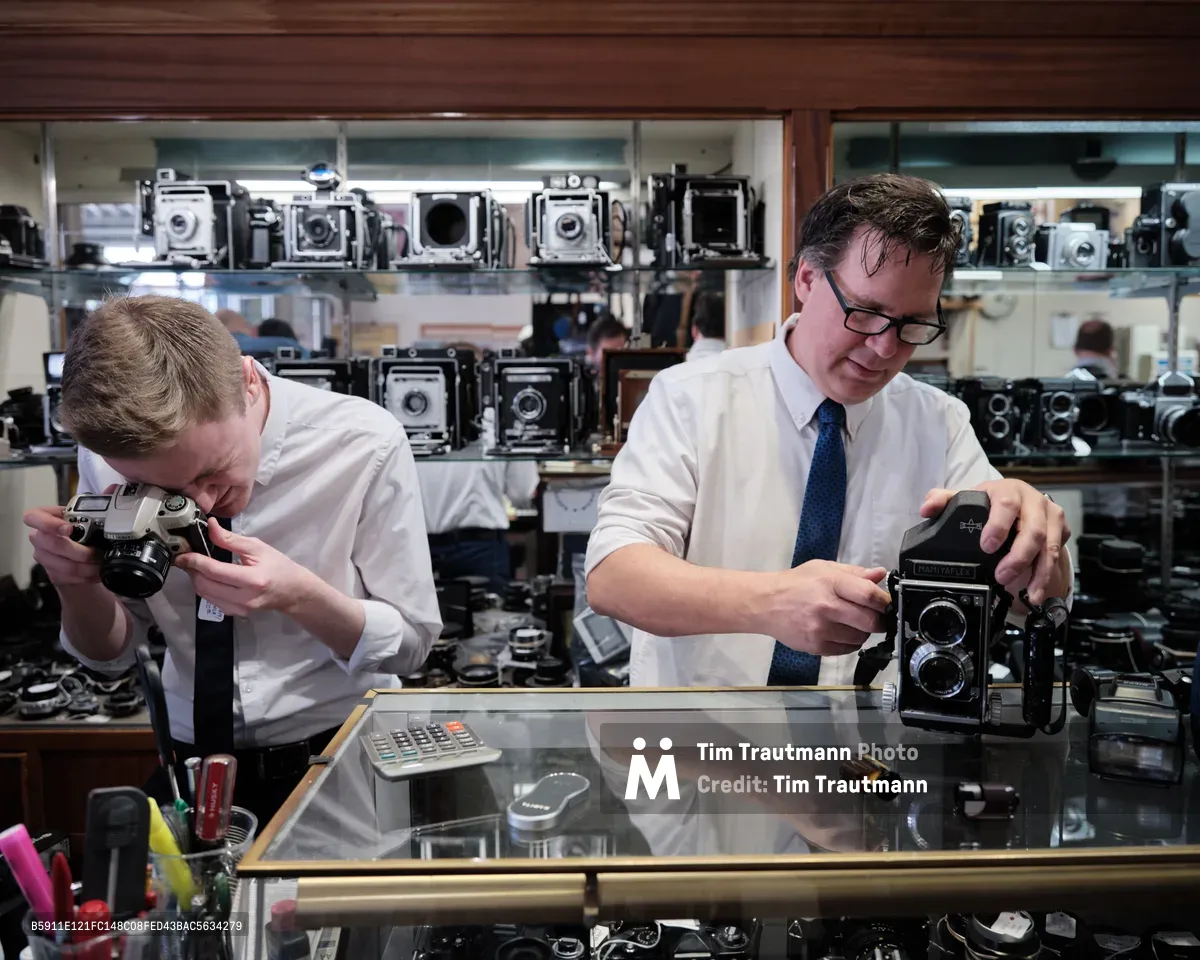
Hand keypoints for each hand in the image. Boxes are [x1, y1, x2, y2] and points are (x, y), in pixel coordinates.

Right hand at [23, 505, 101, 586]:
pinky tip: (96, 573)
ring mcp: (44, 556)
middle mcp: (41, 537)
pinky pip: (66, 577)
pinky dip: (85, 576)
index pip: (32, 517)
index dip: (47, 523)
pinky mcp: (52, 573)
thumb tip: (113, 489)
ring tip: (100, 564)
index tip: (68, 529)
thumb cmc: (83, 533)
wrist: (82, 559)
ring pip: (60, 564)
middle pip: (49, 544)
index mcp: (48, 518)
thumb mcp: (91, 516)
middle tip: (95, 552)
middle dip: (76, 551)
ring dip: (84, 567)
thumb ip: (100, 503)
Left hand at [174, 519, 316, 616]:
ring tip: (197, 566)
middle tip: (188, 558)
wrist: (293, 591)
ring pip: (205, 595)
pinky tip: (209, 578)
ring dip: (196, 579)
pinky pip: (212, 601)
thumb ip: (230, 539)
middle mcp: (245, 598)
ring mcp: (240, 609)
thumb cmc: (278, 566)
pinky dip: (205, 588)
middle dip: (192, 571)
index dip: (195, 561)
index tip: (183, 553)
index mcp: (253, 579)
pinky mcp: (236, 614)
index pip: (215, 571)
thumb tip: (209, 526)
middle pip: (205, 585)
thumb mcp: (258, 547)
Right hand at [761, 560, 891, 655]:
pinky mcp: (816, 646)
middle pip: (870, 621)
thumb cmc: (795, 584)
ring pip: (860, 637)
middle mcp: (826, 607)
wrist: (765, 604)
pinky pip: (847, 649)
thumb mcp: (823, 569)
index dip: (884, 601)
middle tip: (875, 616)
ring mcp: (821, 629)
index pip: (869, 595)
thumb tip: (880, 575)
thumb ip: (853, 573)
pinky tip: (841, 631)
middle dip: (879, 620)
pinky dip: (850, 642)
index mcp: (830, 583)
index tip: (885, 603)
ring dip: (863, 631)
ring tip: (853, 622)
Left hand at [921, 479, 1070, 605]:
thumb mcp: (968, 497)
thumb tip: (926, 509)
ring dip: (1038, 573)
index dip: (998, 526)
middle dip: (1018, 557)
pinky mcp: (1061, 530)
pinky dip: (1047, 575)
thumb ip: (943, 500)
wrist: (1021, 500)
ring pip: (1049, 546)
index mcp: (1008, 491)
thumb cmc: (993, 502)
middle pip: (1032, 531)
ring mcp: (1051, 516)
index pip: (1006, 505)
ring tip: (1028, 593)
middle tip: (1002, 576)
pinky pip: (1058, 554)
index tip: (986, 546)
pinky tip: (1037, 590)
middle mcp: (1033, 501)